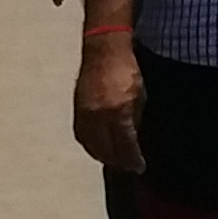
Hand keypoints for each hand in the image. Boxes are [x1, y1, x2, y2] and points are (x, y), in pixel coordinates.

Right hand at [73, 35, 144, 171]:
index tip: (139, 167)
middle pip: (106, 150)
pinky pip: (83, 137)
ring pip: (91, 146)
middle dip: (118, 162)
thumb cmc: (127, 69)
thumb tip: (133, 141)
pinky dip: (92, 146)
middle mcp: (98, 116)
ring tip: (116, 161)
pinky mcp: (76, 111)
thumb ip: (135, 119)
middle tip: (129, 167)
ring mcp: (84, 114)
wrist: (103, 50)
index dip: (132, 159)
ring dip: (104, 157)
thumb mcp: (140, 95)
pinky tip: (100, 149)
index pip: (124, 145)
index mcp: (118, 111)